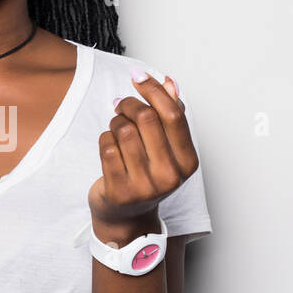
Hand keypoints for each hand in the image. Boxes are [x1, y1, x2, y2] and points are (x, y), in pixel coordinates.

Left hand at [87, 69, 198, 244]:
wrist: (127, 217)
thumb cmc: (147, 175)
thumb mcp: (166, 148)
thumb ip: (170, 115)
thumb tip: (169, 82)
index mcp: (188, 162)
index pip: (173, 114)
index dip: (153, 90)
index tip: (138, 75)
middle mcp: (170, 176)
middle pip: (146, 118)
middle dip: (128, 104)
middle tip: (120, 104)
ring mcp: (145, 186)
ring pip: (124, 130)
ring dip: (115, 122)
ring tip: (115, 129)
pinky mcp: (120, 191)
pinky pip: (107, 147)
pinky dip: (104, 140)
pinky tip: (109, 147)